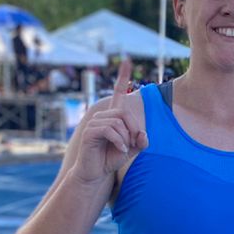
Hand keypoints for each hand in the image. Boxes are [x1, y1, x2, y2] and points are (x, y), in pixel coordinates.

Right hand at [71, 57, 147, 182]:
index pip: (118, 92)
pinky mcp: (90, 132)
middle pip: (124, 113)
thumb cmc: (111, 158)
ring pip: (118, 122)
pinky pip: (110, 131)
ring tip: (124, 148)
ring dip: (126, 137)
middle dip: (133, 128)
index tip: (127, 60)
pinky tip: (120, 150)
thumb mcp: (131, 149)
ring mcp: (94, 123)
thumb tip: (143, 134)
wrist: (95, 173)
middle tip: (134, 144)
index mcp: (113, 116)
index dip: (122, 77)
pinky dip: (119, 141)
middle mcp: (102, 116)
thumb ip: (141, 141)